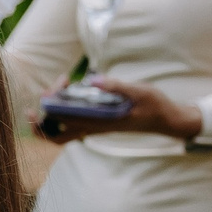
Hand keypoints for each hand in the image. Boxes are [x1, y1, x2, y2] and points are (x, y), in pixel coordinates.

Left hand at [33, 75, 201, 144]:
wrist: (167, 120)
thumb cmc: (155, 105)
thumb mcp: (140, 91)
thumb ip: (117, 86)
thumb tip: (94, 79)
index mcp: (101, 122)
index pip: (65, 120)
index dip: (53, 104)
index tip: (61, 82)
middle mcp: (93, 129)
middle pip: (54, 132)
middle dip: (45, 112)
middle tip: (51, 89)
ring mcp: (94, 128)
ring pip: (60, 132)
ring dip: (51, 114)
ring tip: (56, 90)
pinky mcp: (97, 124)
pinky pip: (71, 126)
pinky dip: (63, 113)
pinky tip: (71, 92)